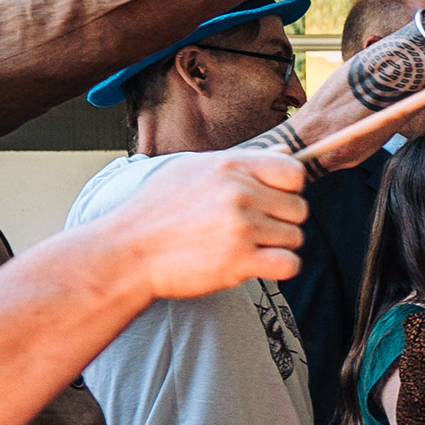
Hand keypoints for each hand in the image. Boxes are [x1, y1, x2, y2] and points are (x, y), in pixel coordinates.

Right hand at [104, 148, 308, 299]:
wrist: (125, 253)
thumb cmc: (155, 212)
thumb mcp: (191, 170)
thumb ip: (242, 162)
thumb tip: (287, 154)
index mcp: (230, 166)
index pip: (294, 173)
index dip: (287, 190)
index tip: (267, 202)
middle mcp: (239, 193)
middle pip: (299, 209)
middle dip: (280, 222)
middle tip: (248, 231)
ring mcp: (241, 227)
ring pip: (295, 238)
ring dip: (274, 247)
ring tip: (239, 247)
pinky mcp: (240, 260)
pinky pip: (290, 265)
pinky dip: (277, 269)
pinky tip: (252, 265)